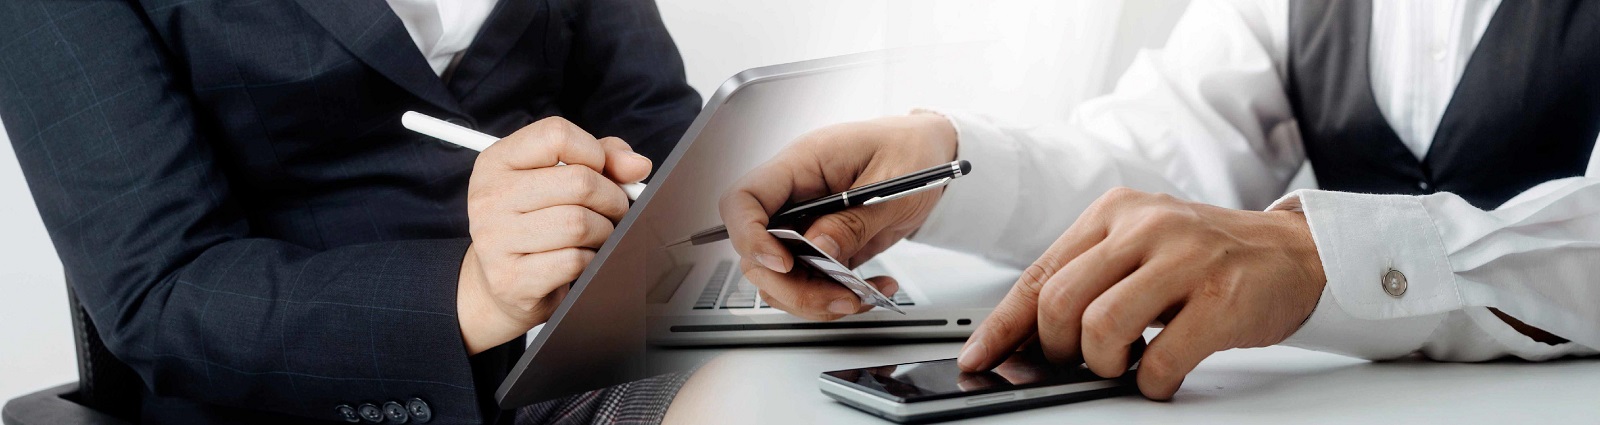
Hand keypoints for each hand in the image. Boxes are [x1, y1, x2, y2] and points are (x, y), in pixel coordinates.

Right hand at [457, 117, 650, 354]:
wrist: (505, 285)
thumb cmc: (540, 221)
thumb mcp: (561, 177)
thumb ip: (602, 159)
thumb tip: (637, 165)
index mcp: (497, 161)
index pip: (556, 135)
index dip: (594, 153)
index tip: (600, 172)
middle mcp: (489, 196)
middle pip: (579, 182)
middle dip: (611, 199)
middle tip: (614, 211)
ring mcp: (495, 239)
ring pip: (580, 224)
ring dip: (604, 232)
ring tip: (598, 235)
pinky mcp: (510, 279)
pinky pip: (574, 261)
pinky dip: (591, 261)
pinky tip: (582, 259)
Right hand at [718, 113, 957, 319]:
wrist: (935, 156)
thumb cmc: (914, 151)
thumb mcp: (894, 183)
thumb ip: (854, 219)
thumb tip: (817, 250)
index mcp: (802, 163)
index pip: (744, 199)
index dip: (750, 236)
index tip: (783, 264)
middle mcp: (795, 196)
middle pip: (756, 252)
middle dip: (791, 286)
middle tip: (838, 297)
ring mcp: (806, 223)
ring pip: (780, 277)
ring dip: (815, 298)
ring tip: (860, 297)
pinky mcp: (823, 246)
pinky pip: (811, 282)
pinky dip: (835, 296)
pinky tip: (871, 289)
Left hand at [957, 188, 1324, 399]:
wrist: (1293, 254)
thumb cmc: (1207, 258)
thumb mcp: (1139, 249)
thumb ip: (1089, 278)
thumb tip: (1029, 336)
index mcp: (1114, 213)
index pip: (1038, 274)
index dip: (1002, 326)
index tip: (980, 357)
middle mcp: (1145, 227)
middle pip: (1060, 302)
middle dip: (1058, 349)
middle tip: (1079, 362)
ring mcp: (1185, 259)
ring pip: (1101, 327)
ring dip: (1104, 365)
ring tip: (1124, 365)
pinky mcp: (1221, 297)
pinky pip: (1161, 358)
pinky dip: (1151, 381)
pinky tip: (1161, 375)